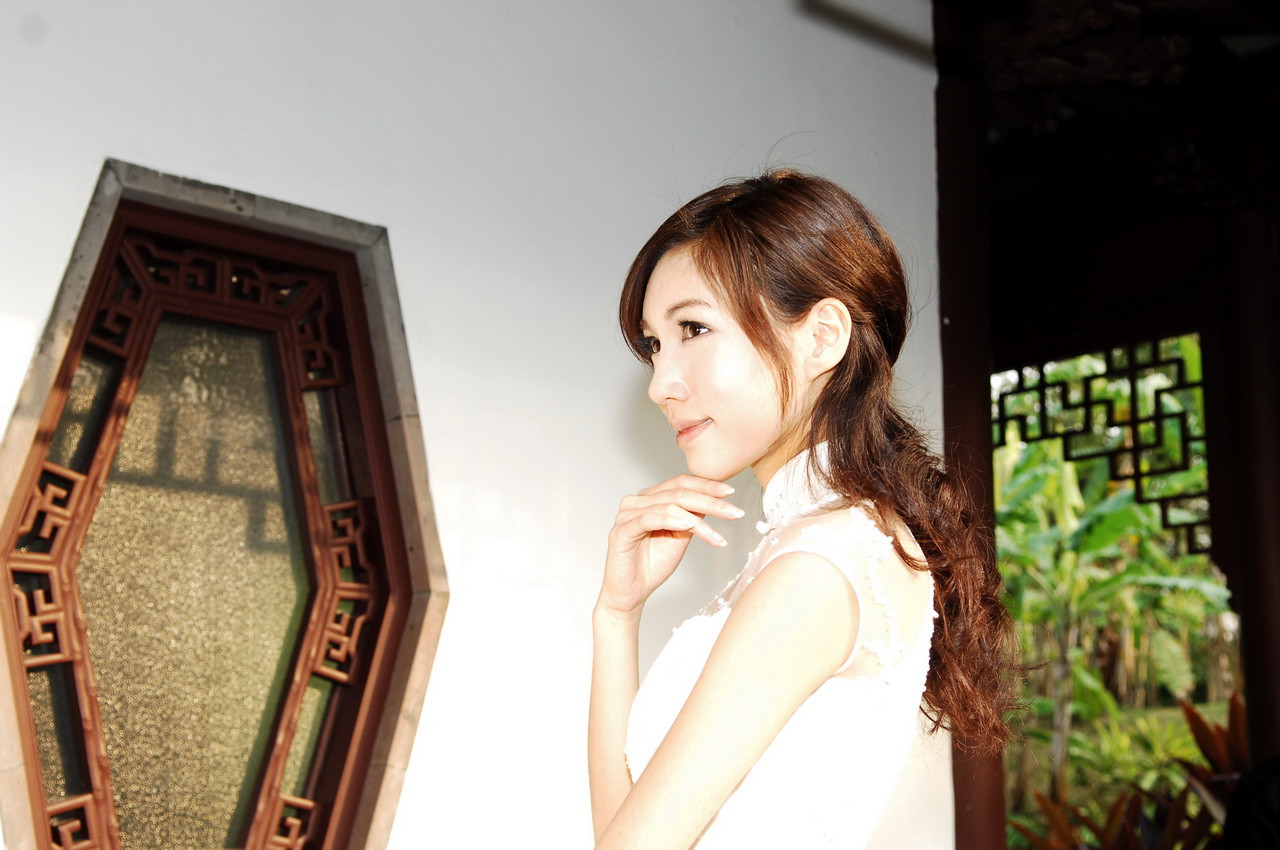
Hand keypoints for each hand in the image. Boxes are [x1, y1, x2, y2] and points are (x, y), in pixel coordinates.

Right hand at [598, 474, 743, 614]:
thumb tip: (715, 498)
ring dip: (697, 519)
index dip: (706, 486)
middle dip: (710, 502)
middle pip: (678, 493)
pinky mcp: (621, 531)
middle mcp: (637, 501)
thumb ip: (692, 516)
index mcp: (650, 498)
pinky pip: (648, 520)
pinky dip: (671, 520)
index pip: (681, 483)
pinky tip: (689, 526)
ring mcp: (627, 514)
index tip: (730, 492)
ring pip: (668, 506)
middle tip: (734, 512)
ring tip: (716, 534)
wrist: (633, 593)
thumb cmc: (654, 564)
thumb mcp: (681, 536)